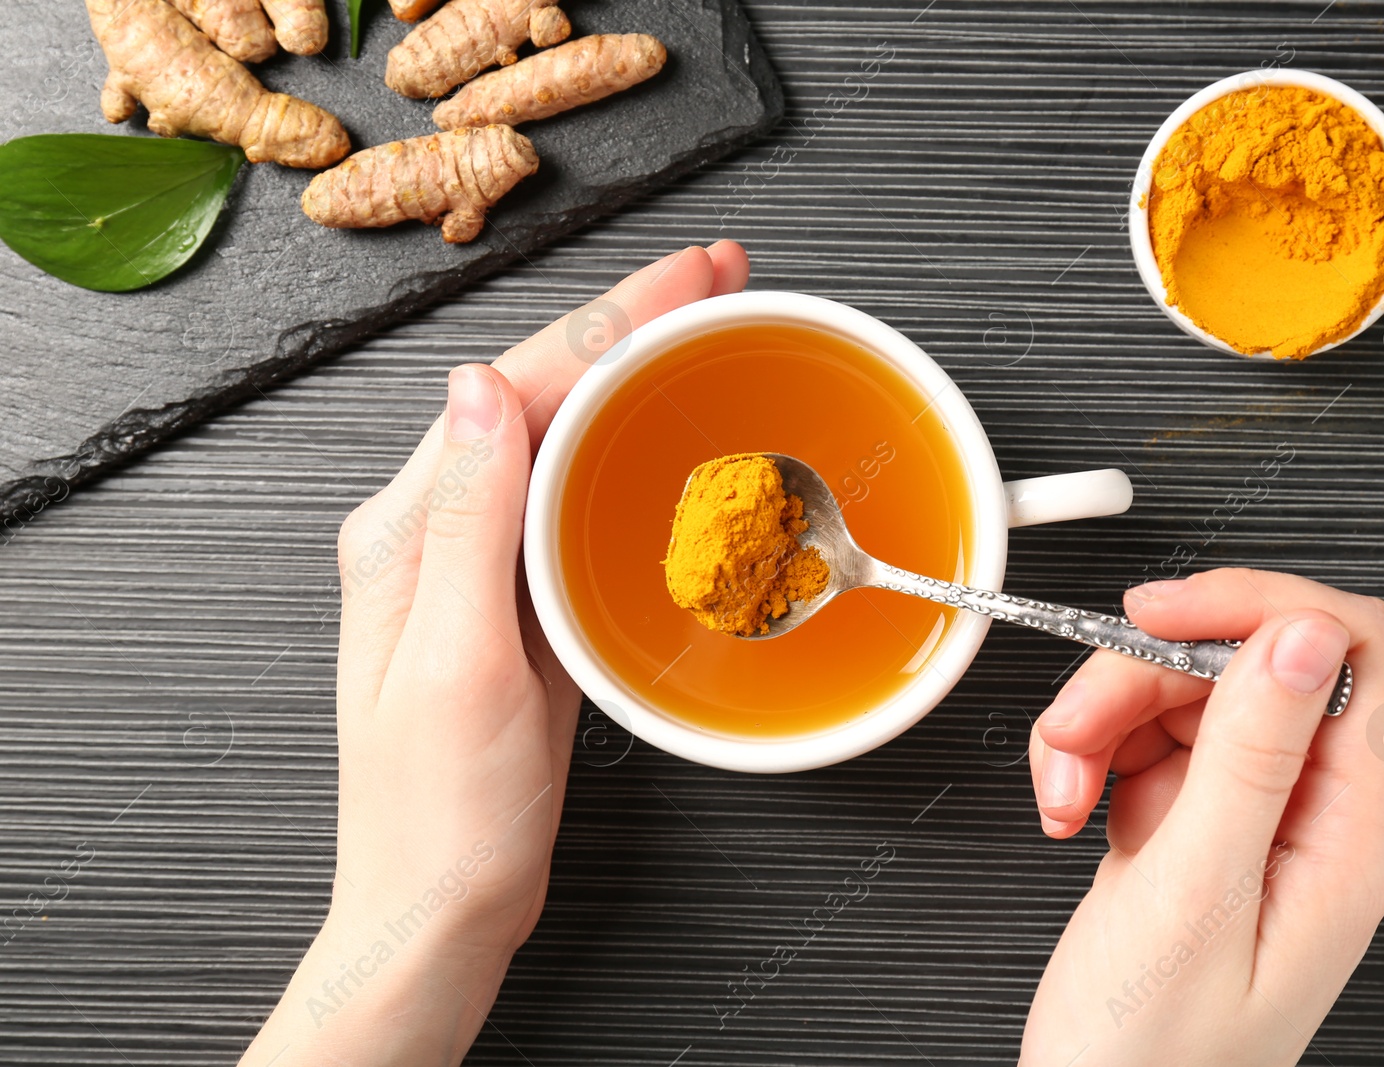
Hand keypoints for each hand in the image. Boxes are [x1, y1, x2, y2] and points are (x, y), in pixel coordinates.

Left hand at [240, 241, 750, 1066]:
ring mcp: (480, 563)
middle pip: (543, 392)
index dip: (613, 318)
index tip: (688, 276)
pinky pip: (574, 498)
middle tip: (715, 278)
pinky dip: (627, 449)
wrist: (441, 903)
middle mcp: (437, 532)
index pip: (519, 389)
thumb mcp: (457, 664)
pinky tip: (665, 436)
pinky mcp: (520, 599)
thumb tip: (482, 390)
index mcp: (409, 532)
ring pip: (563, 436)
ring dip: (633, 372)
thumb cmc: (439, 811)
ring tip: (702, 328)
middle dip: (632, 322)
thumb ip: (470, 523)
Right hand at [1019, 568, 1383, 1066]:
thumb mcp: (1195, 895)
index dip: (1255, 609)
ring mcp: (1250, 817)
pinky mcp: (1193, 824)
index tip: (1160, 613)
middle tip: (1074, 730)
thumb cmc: (1149, 1056)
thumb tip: (1303, 633)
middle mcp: (1312, 815)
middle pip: (1243, 664)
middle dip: (1140, 676)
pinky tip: (1066, 802)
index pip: (1348, 653)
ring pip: (1183, 693)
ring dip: (1101, 719)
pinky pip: (1144, 737)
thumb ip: (1251, 756)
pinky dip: (1089, 753)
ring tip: (1060, 787)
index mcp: (1350, 833)